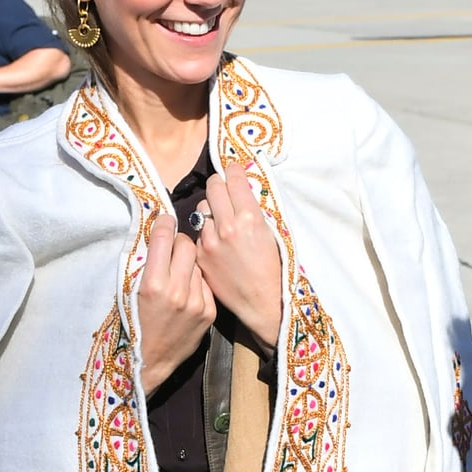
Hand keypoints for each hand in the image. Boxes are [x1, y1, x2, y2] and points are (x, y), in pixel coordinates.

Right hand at [138, 214, 216, 395]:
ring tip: (178, 274)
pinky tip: (186, 292)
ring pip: (198, 263)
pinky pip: (205, 283)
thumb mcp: (129, 292)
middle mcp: (177, 292)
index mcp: (152, 285)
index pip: (164, 238)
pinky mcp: (209, 312)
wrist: (151, 361)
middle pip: (187, 245)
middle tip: (172, 248)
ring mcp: (197, 303)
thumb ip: (144, 264)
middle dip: (179, 242)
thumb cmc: (133, 323)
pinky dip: (196, 282)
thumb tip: (158, 234)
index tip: (165, 219)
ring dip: (188, 263)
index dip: (164, 224)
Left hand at [192, 163, 282, 353]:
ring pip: (201, 209)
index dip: (233, 170)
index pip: (233, 179)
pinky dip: (206, 233)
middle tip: (224, 188)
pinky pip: (198, 233)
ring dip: (211, 210)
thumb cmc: (273, 269)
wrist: (261, 302)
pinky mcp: (200, 256)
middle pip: (213, 187)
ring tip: (221, 220)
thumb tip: (241, 189)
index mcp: (248, 218)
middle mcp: (226, 226)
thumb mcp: (271, 233)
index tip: (233, 169)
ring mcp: (209, 242)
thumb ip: (253, 210)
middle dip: (219, 184)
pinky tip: (217, 243)